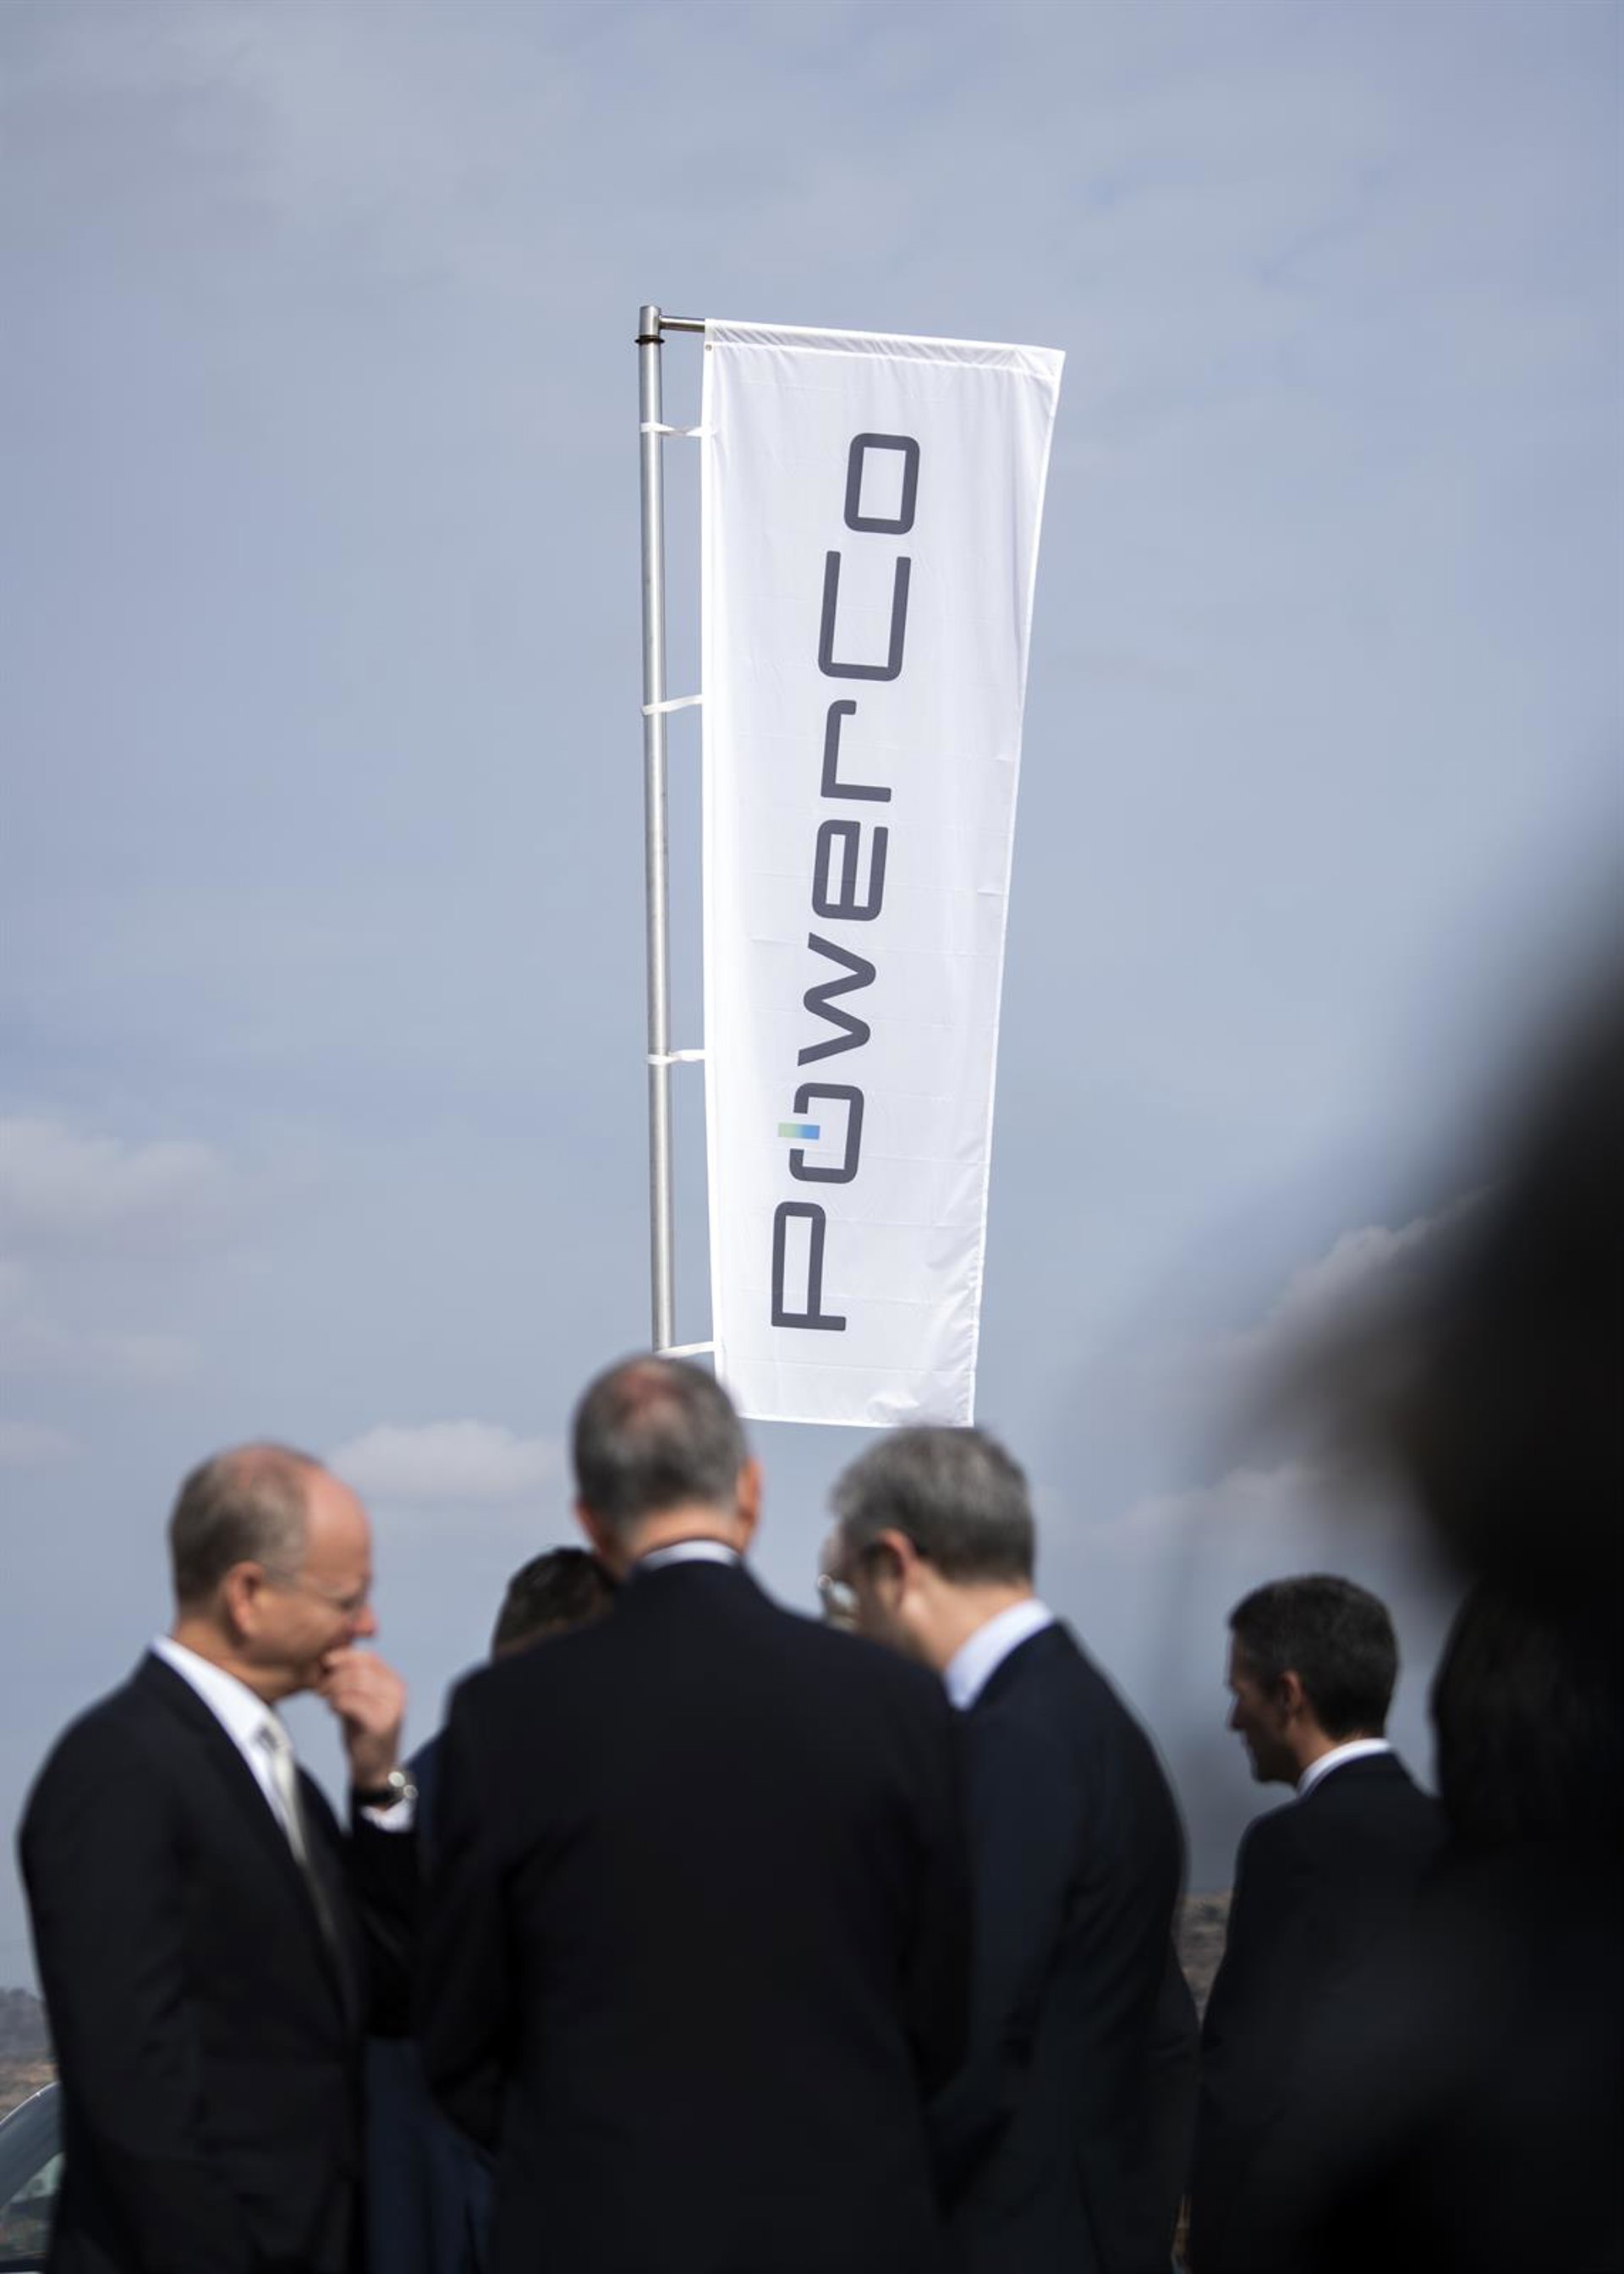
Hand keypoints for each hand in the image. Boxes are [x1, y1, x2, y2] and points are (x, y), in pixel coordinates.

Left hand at [318, 1646, 406, 1791]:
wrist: (374, 1769)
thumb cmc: (364, 1733)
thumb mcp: (361, 1701)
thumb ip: (353, 1681)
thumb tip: (331, 1658)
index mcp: (394, 1682)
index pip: (370, 1657)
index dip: (345, 1656)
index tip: (325, 1664)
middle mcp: (397, 1692)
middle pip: (361, 1669)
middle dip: (335, 1675)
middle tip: (320, 1688)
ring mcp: (391, 1707)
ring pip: (355, 1683)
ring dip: (333, 1689)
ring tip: (324, 1698)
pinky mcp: (380, 1723)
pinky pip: (352, 1702)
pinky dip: (336, 1702)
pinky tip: (332, 1710)